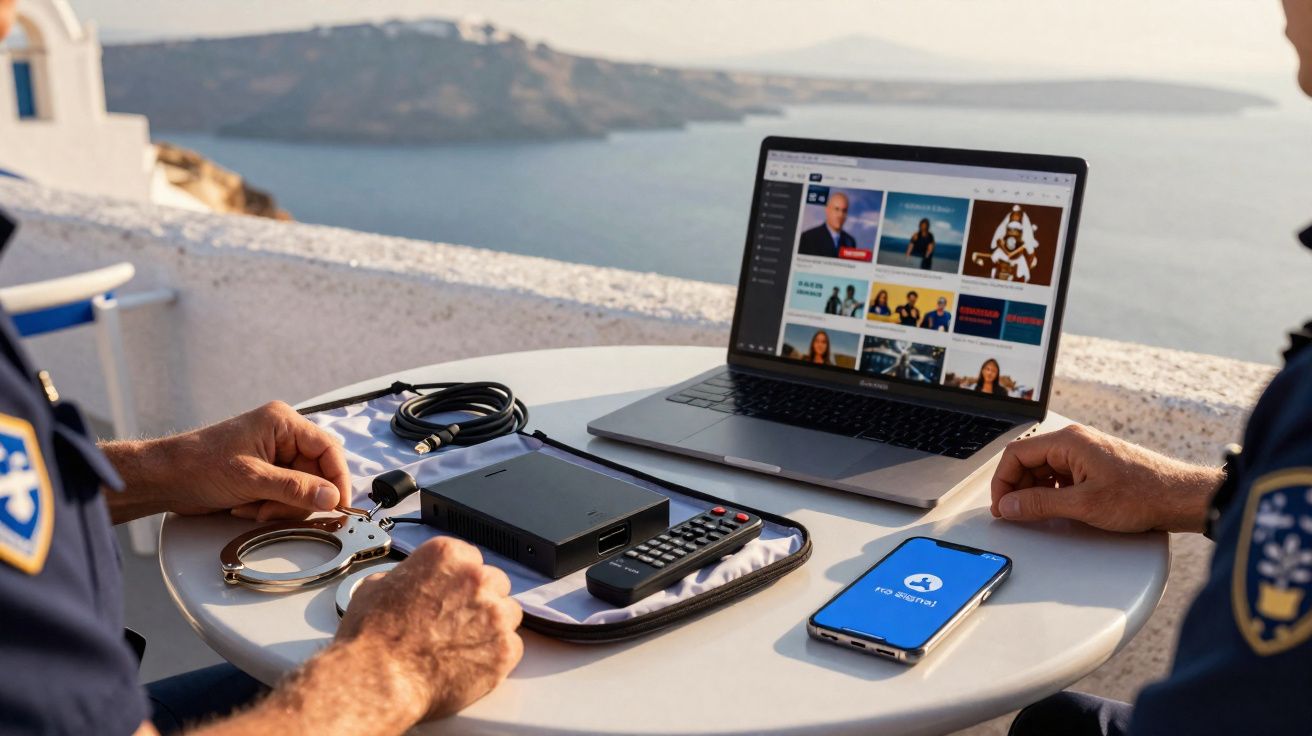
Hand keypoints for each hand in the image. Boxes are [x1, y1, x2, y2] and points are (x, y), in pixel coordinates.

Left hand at [104, 401, 350, 521]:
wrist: (164, 479)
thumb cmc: (199, 465)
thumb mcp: (252, 478)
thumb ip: (296, 488)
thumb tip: (332, 497)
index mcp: (283, 423)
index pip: (328, 449)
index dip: (337, 478)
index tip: (339, 504)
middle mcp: (282, 436)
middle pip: (317, 473)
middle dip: (297, 498)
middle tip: (274, 510)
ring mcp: (274, 456)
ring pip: (302, 489)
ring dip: (281, 506)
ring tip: (253, 508)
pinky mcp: (265, 474)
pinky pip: (285, 496)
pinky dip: (271, 508)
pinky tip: (248, 507)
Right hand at [336, 537, 523, 721]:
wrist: (378, 677)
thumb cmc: (372, 637)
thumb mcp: (376, 586)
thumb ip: (404, 577)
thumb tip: (407, 583)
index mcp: (448, 556)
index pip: (471, 559)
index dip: (460, 581)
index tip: (453, 594)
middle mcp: (478, 579)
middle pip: (495, 584)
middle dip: (479, 601)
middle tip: (457, 622)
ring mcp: (495, 614)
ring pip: (509, 613)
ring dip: (492, 625)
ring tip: (464, 644)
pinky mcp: (505, 648)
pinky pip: (512, 646)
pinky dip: (495, 655)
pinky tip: (470, 663)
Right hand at [989, 424, 1221, 532]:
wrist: (1180, 497)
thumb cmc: (1142, 494)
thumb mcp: (1082, 504)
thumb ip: (1039, 505)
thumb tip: (1009, 506)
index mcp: (1068, 441)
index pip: (1016, 454)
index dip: (1003, 481)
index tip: (1002, 505)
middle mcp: (1075, 442)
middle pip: (1028, 461)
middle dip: (1017, 488)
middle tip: (1015, 514)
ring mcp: (1085, 453)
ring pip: (1044, 469)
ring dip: (1035, 491)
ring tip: (1037, 515)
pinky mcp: (1095, 466)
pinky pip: (1061, 475)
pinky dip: (1052, 492)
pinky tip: (1058, 510)